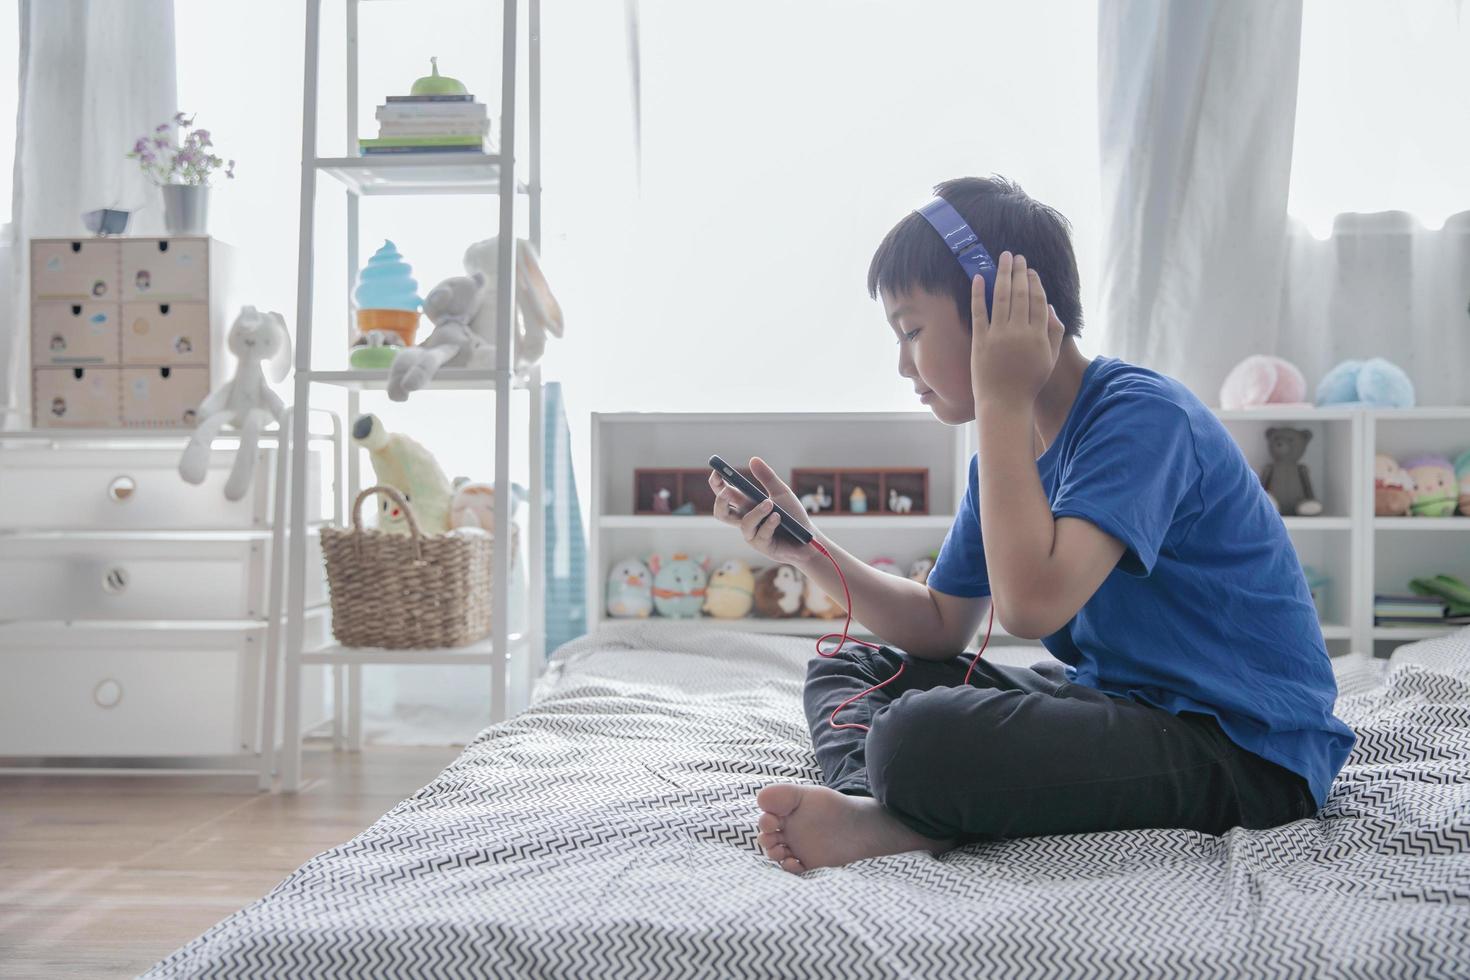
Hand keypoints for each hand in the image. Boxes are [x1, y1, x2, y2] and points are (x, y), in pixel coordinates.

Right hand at [709, 456, 814, 565]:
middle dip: (720, 501)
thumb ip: (767, 477)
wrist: (808, 538)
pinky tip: (778, 517)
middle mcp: (746, 520)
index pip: (725, 494)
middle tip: (726, 490)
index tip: (717, 471)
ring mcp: (753, 535)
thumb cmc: (792, 516)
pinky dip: (770, 523)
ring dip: (757, 512)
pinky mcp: (762, 546)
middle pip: (721, 514)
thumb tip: (753, 459)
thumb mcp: (781, 492)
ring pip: (744, 523)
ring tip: (770, 504)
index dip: (717, 483)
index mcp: (746, 505)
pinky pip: (761, 534)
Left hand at [970, 251, 1063, 410]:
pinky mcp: (980, 341)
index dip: (1035, 282)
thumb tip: (1050, 308)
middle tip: (1016, 256)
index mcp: (1038, 336)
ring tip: (1003, 258)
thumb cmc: (1028, 383)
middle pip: (1021, 294)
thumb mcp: (1048, 359)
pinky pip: (979, 312)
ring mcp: (999, 336)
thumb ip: (1053, 333)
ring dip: (1002, 274)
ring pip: (1002, 298)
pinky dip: (979, 293)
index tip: (1030, 270)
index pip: (1038, 301)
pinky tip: (980, 277)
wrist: (1004, 403)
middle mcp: (1019, 332)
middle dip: (1019, 272)